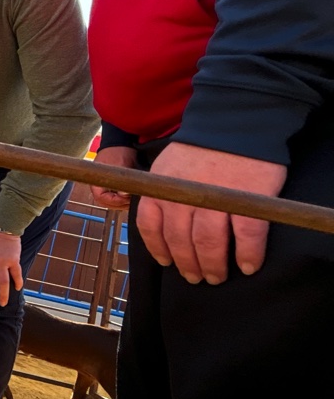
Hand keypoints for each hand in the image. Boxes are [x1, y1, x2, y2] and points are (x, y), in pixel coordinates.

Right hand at [90, 146, 136, 209]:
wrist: (121, 142)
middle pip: (107, 203)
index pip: (102, 198)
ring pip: (112, 202)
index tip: (127, 198)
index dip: (115, 201)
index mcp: (96, 181)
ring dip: (123, 202)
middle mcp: (99, 186)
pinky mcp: (112, 186)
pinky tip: (132, 196)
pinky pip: (117, 197)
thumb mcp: (121, 165)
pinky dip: (124, 199)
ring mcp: (105, 186)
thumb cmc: (118, 152)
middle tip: (132, 201)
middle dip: (120, 204)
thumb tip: (125, 195)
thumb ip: (121, 180)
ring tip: (134, 199)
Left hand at [137, 142, 286, 284]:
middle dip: (188, 265)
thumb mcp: (167, 165)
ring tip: (217, 276)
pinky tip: (248, 266)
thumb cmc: (202, 146)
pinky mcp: (247, 201)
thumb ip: (162, 192)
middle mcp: (182, 196)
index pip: (149, 227)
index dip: (158, 249)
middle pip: (181, 242)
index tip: (168, 263)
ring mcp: (215, 199)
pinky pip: (246, 238)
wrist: (236, 121)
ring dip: (213, 266)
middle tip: (198, 278)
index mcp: (160, 188)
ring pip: (209, 244)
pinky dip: (248, 255)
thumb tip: (159, 222)